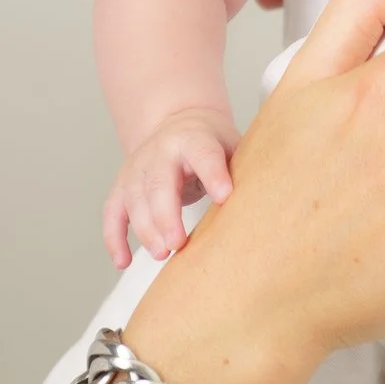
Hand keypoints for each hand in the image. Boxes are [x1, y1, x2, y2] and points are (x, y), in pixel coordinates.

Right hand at [104, 105, 239, 267]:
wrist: (177, 123)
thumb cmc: (211, 144)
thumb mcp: (232, 145)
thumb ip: (243, 170)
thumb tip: (272, 205)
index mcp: (194, 138)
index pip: (203, 154)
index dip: (213, 174)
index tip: (225, 197)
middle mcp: (160, 151)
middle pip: (159, 183)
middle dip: (166, 215)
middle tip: (178, 243)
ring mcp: (137, 168)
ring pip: (134, 200)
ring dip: (145, 229)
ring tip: (162, 253)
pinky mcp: (122, 187)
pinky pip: (112, 214)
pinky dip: (114, 238)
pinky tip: (123, 261)